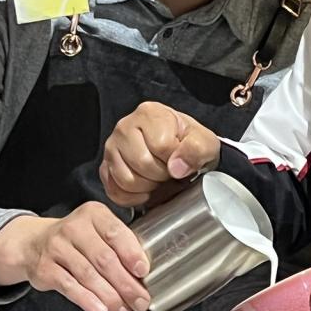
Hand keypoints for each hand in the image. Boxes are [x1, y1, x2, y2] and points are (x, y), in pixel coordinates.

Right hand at [0, 203, 150, 310]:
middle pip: (104, 258)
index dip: (131, 253)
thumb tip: (143, 276)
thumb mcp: (98, 231)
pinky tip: (101, 310)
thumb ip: (119, 245)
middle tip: (140, 301)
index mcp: (94, 213)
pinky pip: (69, 286)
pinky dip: (87, 299)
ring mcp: (56, 247)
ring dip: (110, 296)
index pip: (115, 233)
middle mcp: (74, 227)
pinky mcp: (44, 268)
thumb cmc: (78, 240)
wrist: (34, 243)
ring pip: (88, 275)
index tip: (144, 272)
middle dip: (126, 283)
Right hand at [100, 102, 220, 207]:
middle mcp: (125, 126)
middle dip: (161, 175)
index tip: (179, 159)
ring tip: (157, 179)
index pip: (161, 145)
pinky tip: (145, 189)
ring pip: (126, 179)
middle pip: (142, 163)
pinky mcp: (105, 167)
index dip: (175, 160)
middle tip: (169, 172)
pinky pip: (114, 191)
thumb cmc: (189, 144)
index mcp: (150, 113)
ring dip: (146, 187)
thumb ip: (197, 149)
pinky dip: (132, 198)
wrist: (178, 153)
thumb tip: (176, 167)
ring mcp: (112, 147)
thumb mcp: (205, 142)